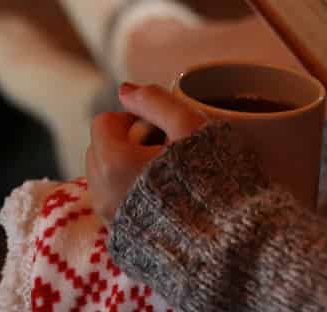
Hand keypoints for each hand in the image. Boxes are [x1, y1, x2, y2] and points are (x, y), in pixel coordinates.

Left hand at [86, 82, 206, 223]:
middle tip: (166, 150)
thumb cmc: (210, 178)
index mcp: (113, 162)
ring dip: (128, 166)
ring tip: (166, 173)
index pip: (105, 121)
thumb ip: (156, 101)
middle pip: (101, 147)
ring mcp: (109, 217)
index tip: (162, 130)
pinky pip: (114, 199)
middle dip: (128, 142)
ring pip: (105, 174)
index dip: (134, 119)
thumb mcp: (190, 127)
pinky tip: (163, 196)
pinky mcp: (120, 235)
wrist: (225, 238)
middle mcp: (101, 192)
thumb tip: (125, 89)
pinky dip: (130, 190)